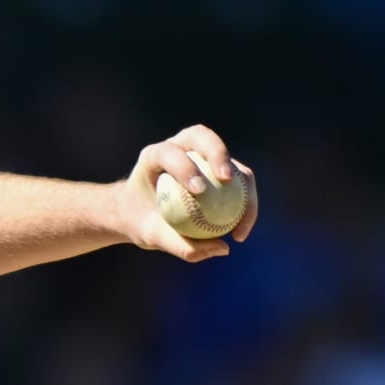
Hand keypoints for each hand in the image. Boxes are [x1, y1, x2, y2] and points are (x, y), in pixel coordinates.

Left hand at [118, 124, 258, 259]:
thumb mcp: (151, 237)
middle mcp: (177, 146)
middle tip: (227, 179)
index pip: (168, 152)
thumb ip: (180, 244)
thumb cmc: (140, 222)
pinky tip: (243, 225)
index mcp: (153, 157)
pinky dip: (244, 197)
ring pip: (227, 156)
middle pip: (201, 136)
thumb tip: (223, 247)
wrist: (139, 216)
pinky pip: (237, 177)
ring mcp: (198, 153)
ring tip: (245, 213)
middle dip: (217, 153)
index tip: (198, 190)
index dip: (185, 166)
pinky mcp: (216, 165)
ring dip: (241, 178)